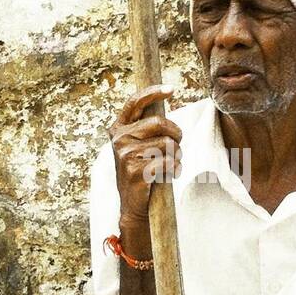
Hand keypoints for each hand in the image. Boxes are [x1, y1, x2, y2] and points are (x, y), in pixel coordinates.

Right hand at [109, 85, 182, 224]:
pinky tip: (168, 176)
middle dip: (176, 135)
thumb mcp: (139, 145)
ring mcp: (125, 155)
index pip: (135, 102)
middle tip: (176, 147)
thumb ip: (146, 125)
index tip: (171, 89)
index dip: (154, 92)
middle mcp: (119, 139)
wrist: (134, 205)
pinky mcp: (135, 171)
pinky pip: (168, 162)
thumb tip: (164, 97)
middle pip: (160, 123)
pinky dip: (175, 169)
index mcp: (118, 129)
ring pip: (168, 144)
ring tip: (170, 164)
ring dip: (177, 155)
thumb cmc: (143, 171)